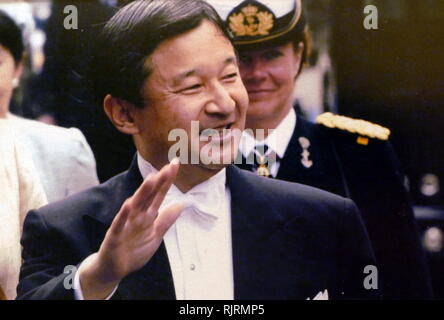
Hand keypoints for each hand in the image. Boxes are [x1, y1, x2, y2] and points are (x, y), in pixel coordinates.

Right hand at [78, 159, 182, 298]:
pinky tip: (129, 204)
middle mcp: (137, 215)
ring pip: (135, 205)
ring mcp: (125, 223)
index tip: (175, 165)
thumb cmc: (133, 250)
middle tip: (169, 166)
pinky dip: (123, 215)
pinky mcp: (115, 235)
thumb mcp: (155, 235)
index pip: (159, 194)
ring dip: (143, 192)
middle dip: (159, 181)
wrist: (114, 269)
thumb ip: (166, 220)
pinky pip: (119, 224)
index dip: (167, 181)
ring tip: (152, 178)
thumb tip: (181, 204)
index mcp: (147, 215)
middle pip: (149, 195)